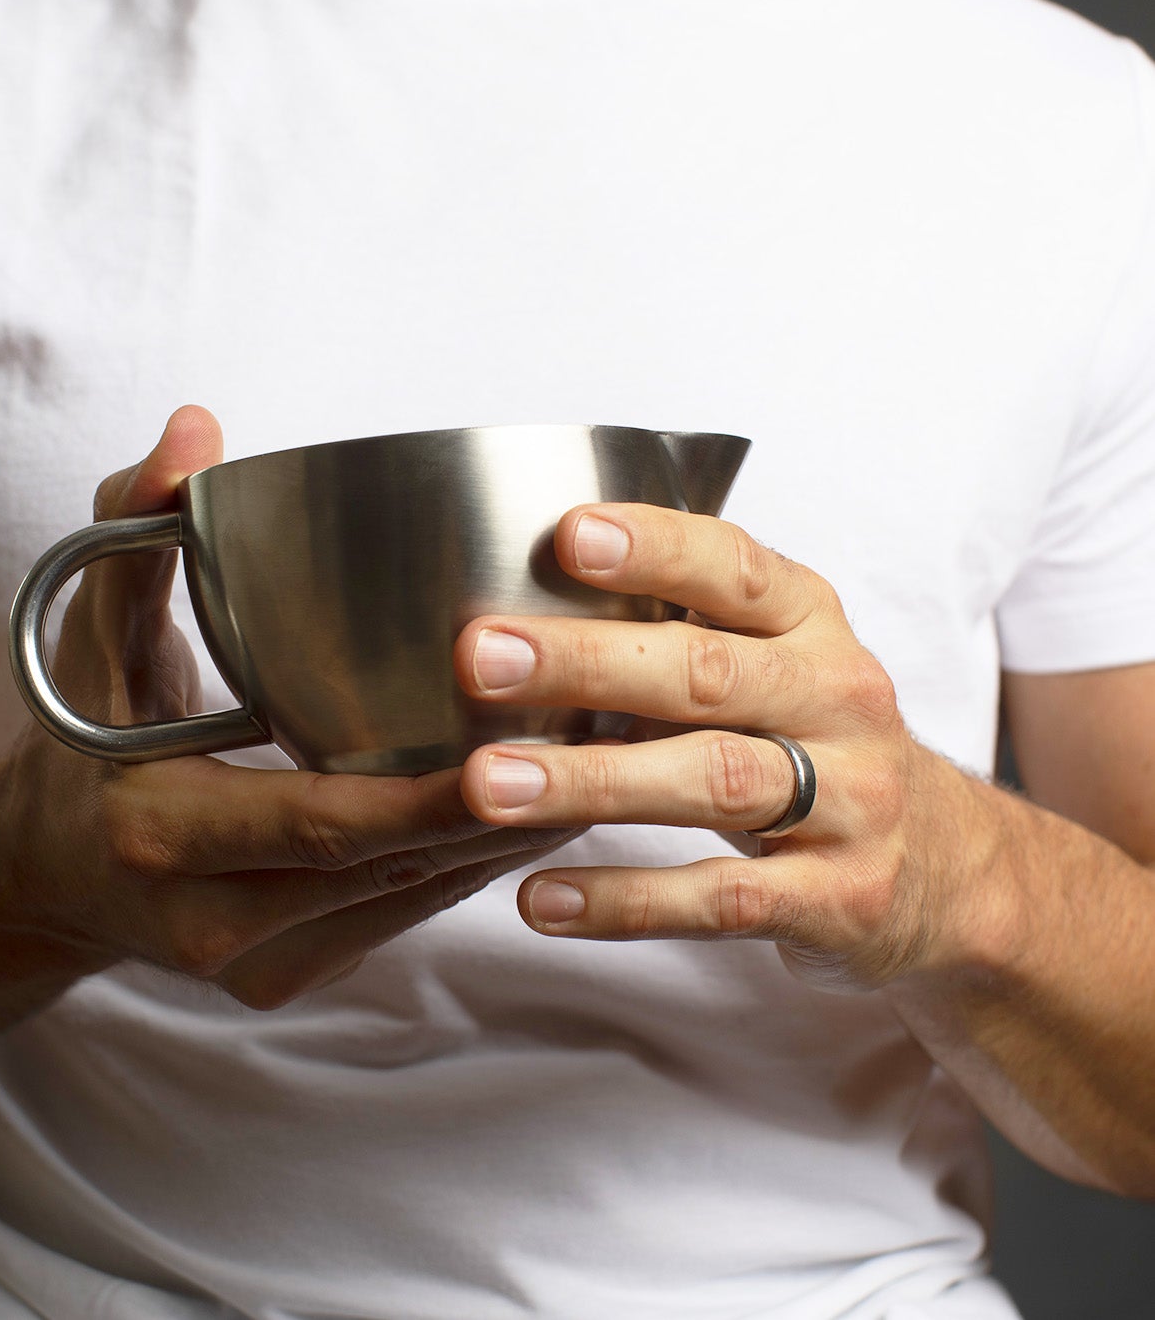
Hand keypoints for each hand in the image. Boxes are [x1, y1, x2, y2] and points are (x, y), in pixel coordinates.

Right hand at [3, 407, 576, 1008]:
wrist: (39, 879)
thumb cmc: (73, 743)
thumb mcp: (91, 635)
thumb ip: (133, 527)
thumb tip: (194, 430)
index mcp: (159, 834)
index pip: (319, 823)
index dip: (424, 799)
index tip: (518, 757)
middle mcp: (210, 919)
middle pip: (388, 870)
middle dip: (499, 814)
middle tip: (597, 743)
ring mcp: (253, 965)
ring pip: (409, 903)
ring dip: (500, 839)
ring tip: (592, 764)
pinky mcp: (286, 978)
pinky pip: (398, 920)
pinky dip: (464, 864)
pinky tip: (526, 804)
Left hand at [452, 504, 999, 992]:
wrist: (953, 870)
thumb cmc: (819, 742)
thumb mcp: (779, 665)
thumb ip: (682, 632)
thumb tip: (522, 607)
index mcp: (812, 625)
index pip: (734, 569)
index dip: (655, 548)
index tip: (568, 535)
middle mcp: (839, 699)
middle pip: (707, 673)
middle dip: (586, 661)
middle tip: (482, 658)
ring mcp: (849, 802)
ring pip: (711, 780)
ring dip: (591, 780)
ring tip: (489, 783)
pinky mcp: (840, 899)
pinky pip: (722, 898)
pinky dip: (626, 900)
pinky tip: (540, 898)